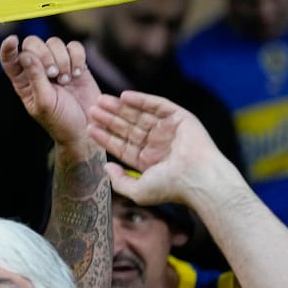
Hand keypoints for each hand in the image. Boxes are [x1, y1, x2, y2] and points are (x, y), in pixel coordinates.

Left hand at [0, 35, 100, 148]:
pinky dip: (77, 56)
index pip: (10, 59)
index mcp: (23, 81)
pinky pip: (74, 46)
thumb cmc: (60, 120)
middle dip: (44, 55)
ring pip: (54, 42)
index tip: (12, 40)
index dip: (8, 48)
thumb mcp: (44, 102)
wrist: (85, 128)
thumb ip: (35, 78)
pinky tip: (77, 73)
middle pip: (33, 44)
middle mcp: (37, 69)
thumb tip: (25, 55)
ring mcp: (57, 64)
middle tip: (53, 74)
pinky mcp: (75, 63)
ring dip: (62, 59)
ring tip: (66, 80)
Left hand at [87, 90, 223, 206]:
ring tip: (101, 100)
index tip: (89, 127)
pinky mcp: (180, 119)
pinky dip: (142, 99)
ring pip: (139, 115)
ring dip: (120, 107)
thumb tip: (106, 167)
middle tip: (91, 109)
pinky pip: (158, 105)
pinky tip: (123, 96)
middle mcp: (157, 144)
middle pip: (127, 128)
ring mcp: (168, 131)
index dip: (105, 136)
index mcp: (148, 161)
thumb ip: (119, 181)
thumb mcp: (138, 191)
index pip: (121, 145)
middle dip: (109, 118)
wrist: (198, 179)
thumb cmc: (170, 188)